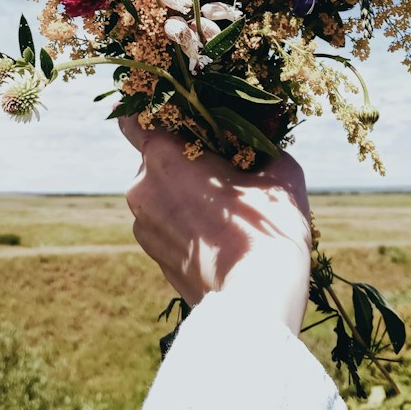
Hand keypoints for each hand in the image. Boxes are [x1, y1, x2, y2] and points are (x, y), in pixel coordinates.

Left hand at [120, 116, 311, 334]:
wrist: (258, 298)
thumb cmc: (269, 226)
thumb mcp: (278, 169)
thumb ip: (258, 145)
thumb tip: (259, 139)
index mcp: (163, 156)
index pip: (133, 117)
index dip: (151, 111)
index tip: (179, 115)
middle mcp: (141, 188)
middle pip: (153, 157)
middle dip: (182, 157)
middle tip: (222, 166)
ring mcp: (143, 226)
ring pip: (159, 193)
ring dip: (183, 192)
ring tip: (225, 207)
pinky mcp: (153, 257)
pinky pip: (165, 224)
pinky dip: (184, 222)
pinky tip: (218, 234)